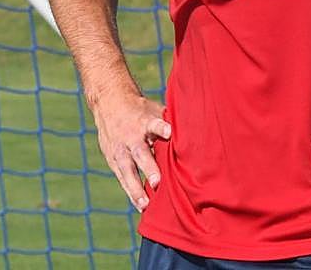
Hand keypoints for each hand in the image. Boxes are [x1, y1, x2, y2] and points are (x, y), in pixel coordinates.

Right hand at [89, 90, 170, 211]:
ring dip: (136, 188)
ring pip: (127, 171)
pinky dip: (132, 192)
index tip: (170, 132)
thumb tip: (201, 127)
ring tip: (145, 205)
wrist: (110, 105)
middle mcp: (131, 137)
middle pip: (140, 153)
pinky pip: (123, 179)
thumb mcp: (155, 109)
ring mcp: (120, 150)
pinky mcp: (114, 161)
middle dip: (149, 168)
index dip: (162, 128)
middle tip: (157, 182)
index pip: (154, 124)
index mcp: (145, 122)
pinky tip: (141, 207)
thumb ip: (171, 122)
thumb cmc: (142, 111)